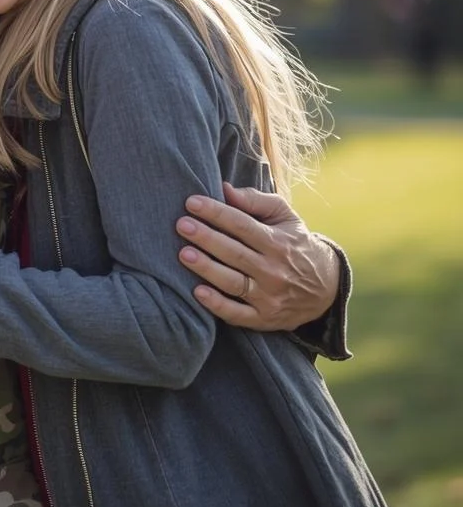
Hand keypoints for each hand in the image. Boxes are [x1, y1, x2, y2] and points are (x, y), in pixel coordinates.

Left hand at [176, 183, 339, 330]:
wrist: (326, 288)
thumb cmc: (294, 243)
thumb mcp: (284, 217)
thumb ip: (255, 201)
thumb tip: (224, 188)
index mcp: (278, 242)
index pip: (242, 225)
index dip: (216, 212)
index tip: (191, 202)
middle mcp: (274, 270)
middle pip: (235, 253)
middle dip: (206, 238)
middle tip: (181, 225)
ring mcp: (269, 296)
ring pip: (233, 282)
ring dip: (207, 269)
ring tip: (183, 254)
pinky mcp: (263, 318)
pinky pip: (237, 314)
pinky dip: (218, 305)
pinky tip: (197, 292)